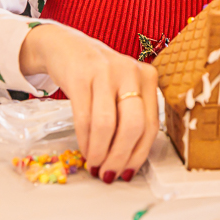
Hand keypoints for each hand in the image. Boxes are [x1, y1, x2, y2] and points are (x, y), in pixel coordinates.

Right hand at [20, 25, 159, 182]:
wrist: (68, 46)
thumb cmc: (100, 74)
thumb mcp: (124, 87)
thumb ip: (132, 115)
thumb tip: (128, 160)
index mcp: (148, 77)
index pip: (151, 125)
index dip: (139, 154)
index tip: (127, 172)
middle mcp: (130, 72)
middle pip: (133, 126)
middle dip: (120, 157)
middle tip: (108, 173)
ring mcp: (105, 72)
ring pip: (107, 124)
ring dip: (100, 152)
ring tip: (94, 164)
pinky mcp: (80, 76)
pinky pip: (84, 117)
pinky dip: (84, 140)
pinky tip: (84, 149)